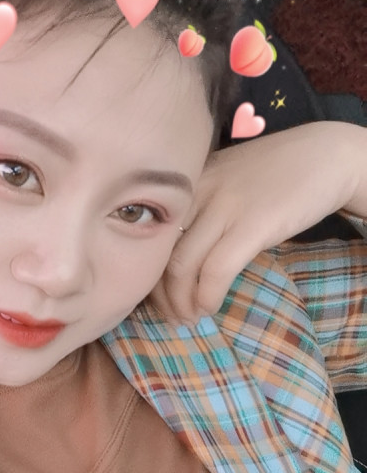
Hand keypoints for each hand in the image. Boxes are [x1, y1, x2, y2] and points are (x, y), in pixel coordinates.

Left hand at [149, 121, 361, 323]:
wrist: (325, 154)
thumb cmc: (271, 172)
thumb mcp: (221, 181)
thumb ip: (196, 209)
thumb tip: (175, 257)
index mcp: (184, 183)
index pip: (149, 235)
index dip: (148, 272)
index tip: (156, 297)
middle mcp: (196, 192)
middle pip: (160, 253)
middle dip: (161, 294)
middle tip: (173, 316)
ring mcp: (223, 207)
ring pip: (182, 265)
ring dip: (182, 301)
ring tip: (191, 317)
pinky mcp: (253, 224)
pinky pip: (217, 269)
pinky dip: (208, 295)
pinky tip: (210, 306)